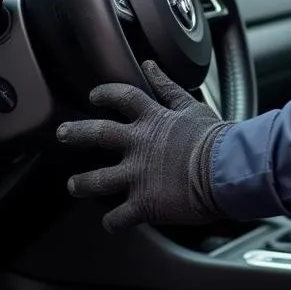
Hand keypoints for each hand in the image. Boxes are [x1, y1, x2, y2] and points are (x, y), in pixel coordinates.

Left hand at [56, 60, 232, 232]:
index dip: (105, 94)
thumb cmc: (217, 139)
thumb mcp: (192, 106)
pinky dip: (113, 222)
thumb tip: (150, 65)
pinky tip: (111, 224)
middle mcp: (139, 145)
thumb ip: (168, 87)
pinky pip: (120, 217)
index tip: (94, 96)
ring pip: (98, 180)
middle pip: (98, 134)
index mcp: (152, 120)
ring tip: (74, 185)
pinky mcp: (144, 203)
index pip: (121, 98)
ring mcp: (137, 176)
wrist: (228, 170)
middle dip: (76, 133)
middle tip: (62, 133)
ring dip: (83, 183)